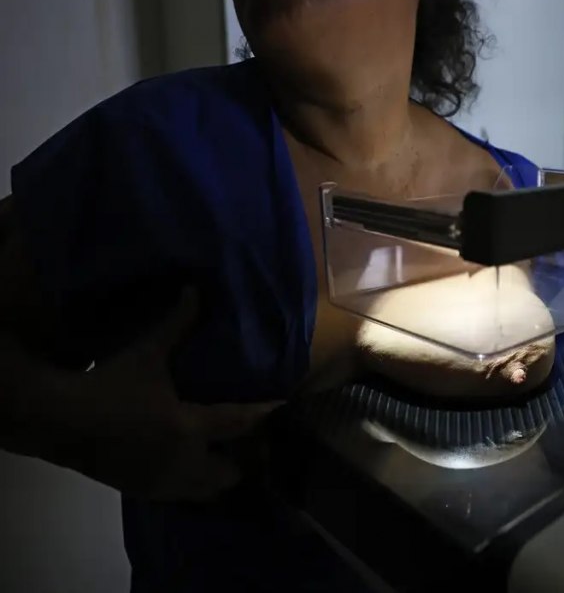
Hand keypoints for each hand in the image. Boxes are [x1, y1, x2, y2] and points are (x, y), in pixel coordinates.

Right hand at [14, 289, 282, 501]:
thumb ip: (176, 324)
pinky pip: (181, 495)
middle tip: (250, 438)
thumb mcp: (146, 354)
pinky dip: (193, 484)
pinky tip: (192, 463)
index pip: (238, 422)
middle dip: (242, 459)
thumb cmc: (109, 385)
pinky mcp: (143, 492)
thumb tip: (195, 289)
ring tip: (225, 453)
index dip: (263, 414)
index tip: (282, 406)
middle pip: (228, 473)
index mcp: (187, 427)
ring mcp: (162, 483)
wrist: (60, 421)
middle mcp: (182, 461)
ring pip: (205, 490)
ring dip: (218, 475)